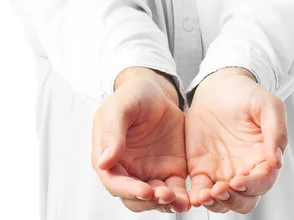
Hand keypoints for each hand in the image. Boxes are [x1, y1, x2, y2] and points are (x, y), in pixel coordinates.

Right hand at [91, 67, 190, 213]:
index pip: (114, 182)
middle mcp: (128, 170)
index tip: (145, 190)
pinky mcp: (170, 170)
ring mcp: (150, 172)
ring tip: (179, 200)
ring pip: (154, 199)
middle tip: (165, 195)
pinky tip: (189, 199)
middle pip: (134, 198)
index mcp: (109, 156)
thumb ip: (112, 133)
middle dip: (149, 202)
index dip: (128, 190)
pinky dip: (181, 198)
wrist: (157, 90)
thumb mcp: (120, 107)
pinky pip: (175, 190)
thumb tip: (104, 162)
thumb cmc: (132, 95)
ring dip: (165, 204)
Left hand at [185, 68, 287, 213]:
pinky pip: (201, 189)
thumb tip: (277, 161)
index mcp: (263, 158)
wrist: (218, 86)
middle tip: (220, 190)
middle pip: (244, 200)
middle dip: (234, 200)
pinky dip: (198, 197)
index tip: (238, 181)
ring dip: (216, 203)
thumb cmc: (247, 94)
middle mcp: (244, 170)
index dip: (252, 186)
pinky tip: (194, 196)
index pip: (263, 182)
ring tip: (205, 195)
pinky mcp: (201, 168)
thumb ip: (276, 131)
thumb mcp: (268, 105)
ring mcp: (222, 171)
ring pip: (223, 201)